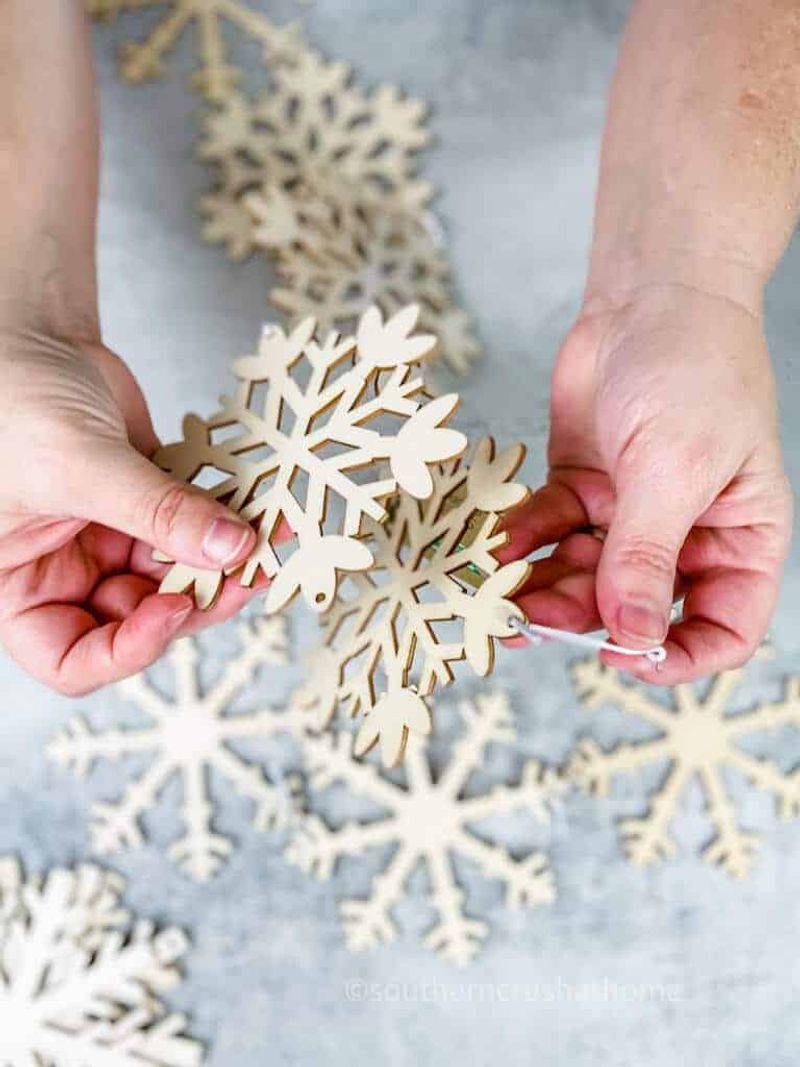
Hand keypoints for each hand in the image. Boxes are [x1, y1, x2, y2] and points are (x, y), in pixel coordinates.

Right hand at [0, 324, 262, 694]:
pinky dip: (227, 521)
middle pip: (140, 620)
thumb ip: (155, 511)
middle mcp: (66, 574)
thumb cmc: (9, 396)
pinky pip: (193, 530)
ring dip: (224, 561)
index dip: (127, 652)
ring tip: (269, 536)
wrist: (31, 334)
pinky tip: (262, 506)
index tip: (173, 609)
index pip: (72, 661)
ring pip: (178, 577)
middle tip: (247, 570)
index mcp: (20, 586)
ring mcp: (109, 542)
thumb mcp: (76, 463)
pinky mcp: (148, 508)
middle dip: (196, 600)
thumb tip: (231, 550)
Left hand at [501, 284, 792, 683]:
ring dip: (540, 587)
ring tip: (498, 591)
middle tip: (530, 619)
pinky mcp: (582, 487)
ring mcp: (629, 513)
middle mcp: (686, 535)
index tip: (624, 656)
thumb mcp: (675, 468)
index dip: (680, 656)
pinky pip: (548, 532)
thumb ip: (647, 555)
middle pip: (636, 607)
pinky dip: (520, 541)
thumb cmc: (695, 369)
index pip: (725, 627)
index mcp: (740, 539)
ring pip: (582, 577)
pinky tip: (493, 546)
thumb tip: (633, 636)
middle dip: (583, 618)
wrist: (651, 293)